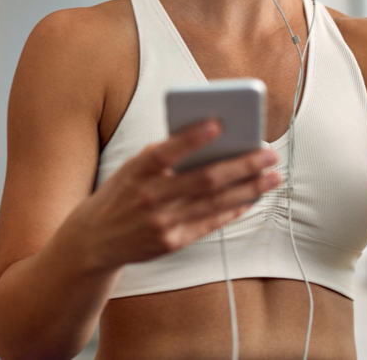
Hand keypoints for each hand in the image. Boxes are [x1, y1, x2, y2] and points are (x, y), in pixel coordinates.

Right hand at [63, 119, 280, 271]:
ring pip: (215, 203)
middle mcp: (148, 198)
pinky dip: (234, 210)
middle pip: (203, 179)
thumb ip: (164, 157)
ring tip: (273, 177)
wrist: (94, 239)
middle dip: (242, 165)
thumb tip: (212, 142)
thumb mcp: (132, 169)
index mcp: (136, 171)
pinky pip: (210, 224)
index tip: (219, 123)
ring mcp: (161, 223)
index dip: (192, 138)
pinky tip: (252, 198)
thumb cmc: (121, 194)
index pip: (166, 151)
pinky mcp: (171, 243)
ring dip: (249, 188)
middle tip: (269, 153)